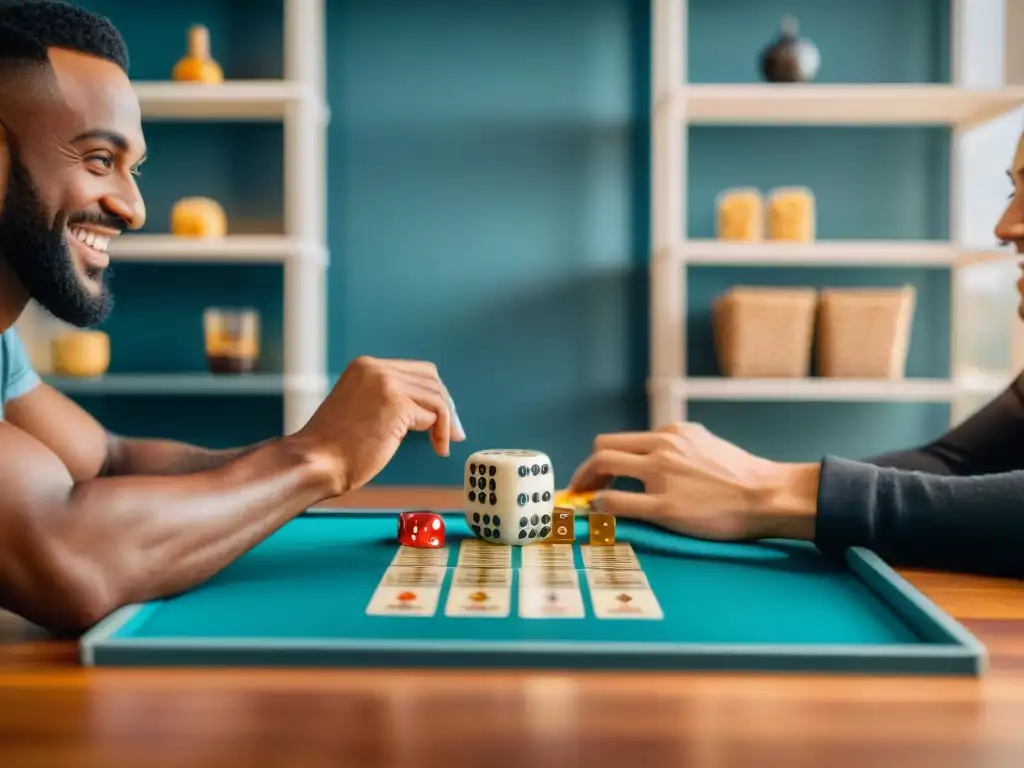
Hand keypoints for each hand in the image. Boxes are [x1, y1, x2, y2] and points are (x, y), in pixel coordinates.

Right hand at [294, 356, 465, 493]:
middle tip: (453, 433)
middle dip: (446, 406)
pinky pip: (435, 415)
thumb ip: (387, 400)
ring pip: (436, 396)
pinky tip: (437, 448)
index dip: (433, 394)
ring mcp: (385, 384)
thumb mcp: (361, 409)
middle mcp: (375, 368)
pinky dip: (441, 432)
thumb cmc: (334, 449)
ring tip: (441, 445)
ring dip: (446, 423)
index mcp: (365, 366)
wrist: (315, 463)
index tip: (443, 418)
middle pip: (431, 379)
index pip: (416, 371)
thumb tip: (427, 409)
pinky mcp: (396, 405)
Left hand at [567, 422, 817, 540]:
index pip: (619, 440)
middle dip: (587, 471)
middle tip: (583, 489)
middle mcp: (662, 448)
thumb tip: (653, 452)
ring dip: (587, 486)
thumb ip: (676, 446)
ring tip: (587, 503)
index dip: (601, 459)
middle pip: (602, 449)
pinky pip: (617, 504)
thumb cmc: (741, 475)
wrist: (767, 494)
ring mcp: (662, 476)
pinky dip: (601, 508)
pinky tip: (603, 516)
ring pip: (603, 468)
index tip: (597, 476)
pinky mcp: (666, 506)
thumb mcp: (704, 444)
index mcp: (671, 434)